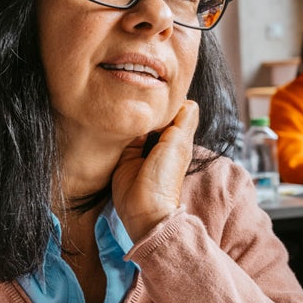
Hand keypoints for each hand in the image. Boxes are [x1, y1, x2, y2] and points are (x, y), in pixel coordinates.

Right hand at [111, 101, 198, 239]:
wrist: (143, 208)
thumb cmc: (164, 178)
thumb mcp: (179, 145)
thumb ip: (184, 121)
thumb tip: (184, 99)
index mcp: (177, 138)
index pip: (175, 110)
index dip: (168, 101)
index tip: (158, 93)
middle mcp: (160, 141)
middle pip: (155, 114)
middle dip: (149, 106)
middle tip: (140, 96)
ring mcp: (141, 147)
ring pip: (138, 121)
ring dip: (134, 115)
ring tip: (128, 105)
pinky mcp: (124, 154)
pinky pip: (123, 133)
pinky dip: (121, 126)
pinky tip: (119, 118)